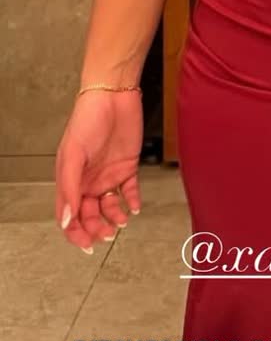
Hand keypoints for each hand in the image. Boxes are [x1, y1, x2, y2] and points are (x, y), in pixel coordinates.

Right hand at [55, 91, 142, 249]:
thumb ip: (70, 188)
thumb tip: (66, 220)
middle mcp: (88, 180)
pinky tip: (134, 207)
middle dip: (97, 228)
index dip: (75, 232)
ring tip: (121, 220)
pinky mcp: (127, 166)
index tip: (86, 244)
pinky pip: (129, 191)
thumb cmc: (87, 120)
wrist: (114, 96)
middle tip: (107, 234)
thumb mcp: (73, 154)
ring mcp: (108, 174)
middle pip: (90, 215)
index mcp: (71, 179)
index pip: (70, 215)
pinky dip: (132, 202)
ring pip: (109, 207)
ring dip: (115, 218)